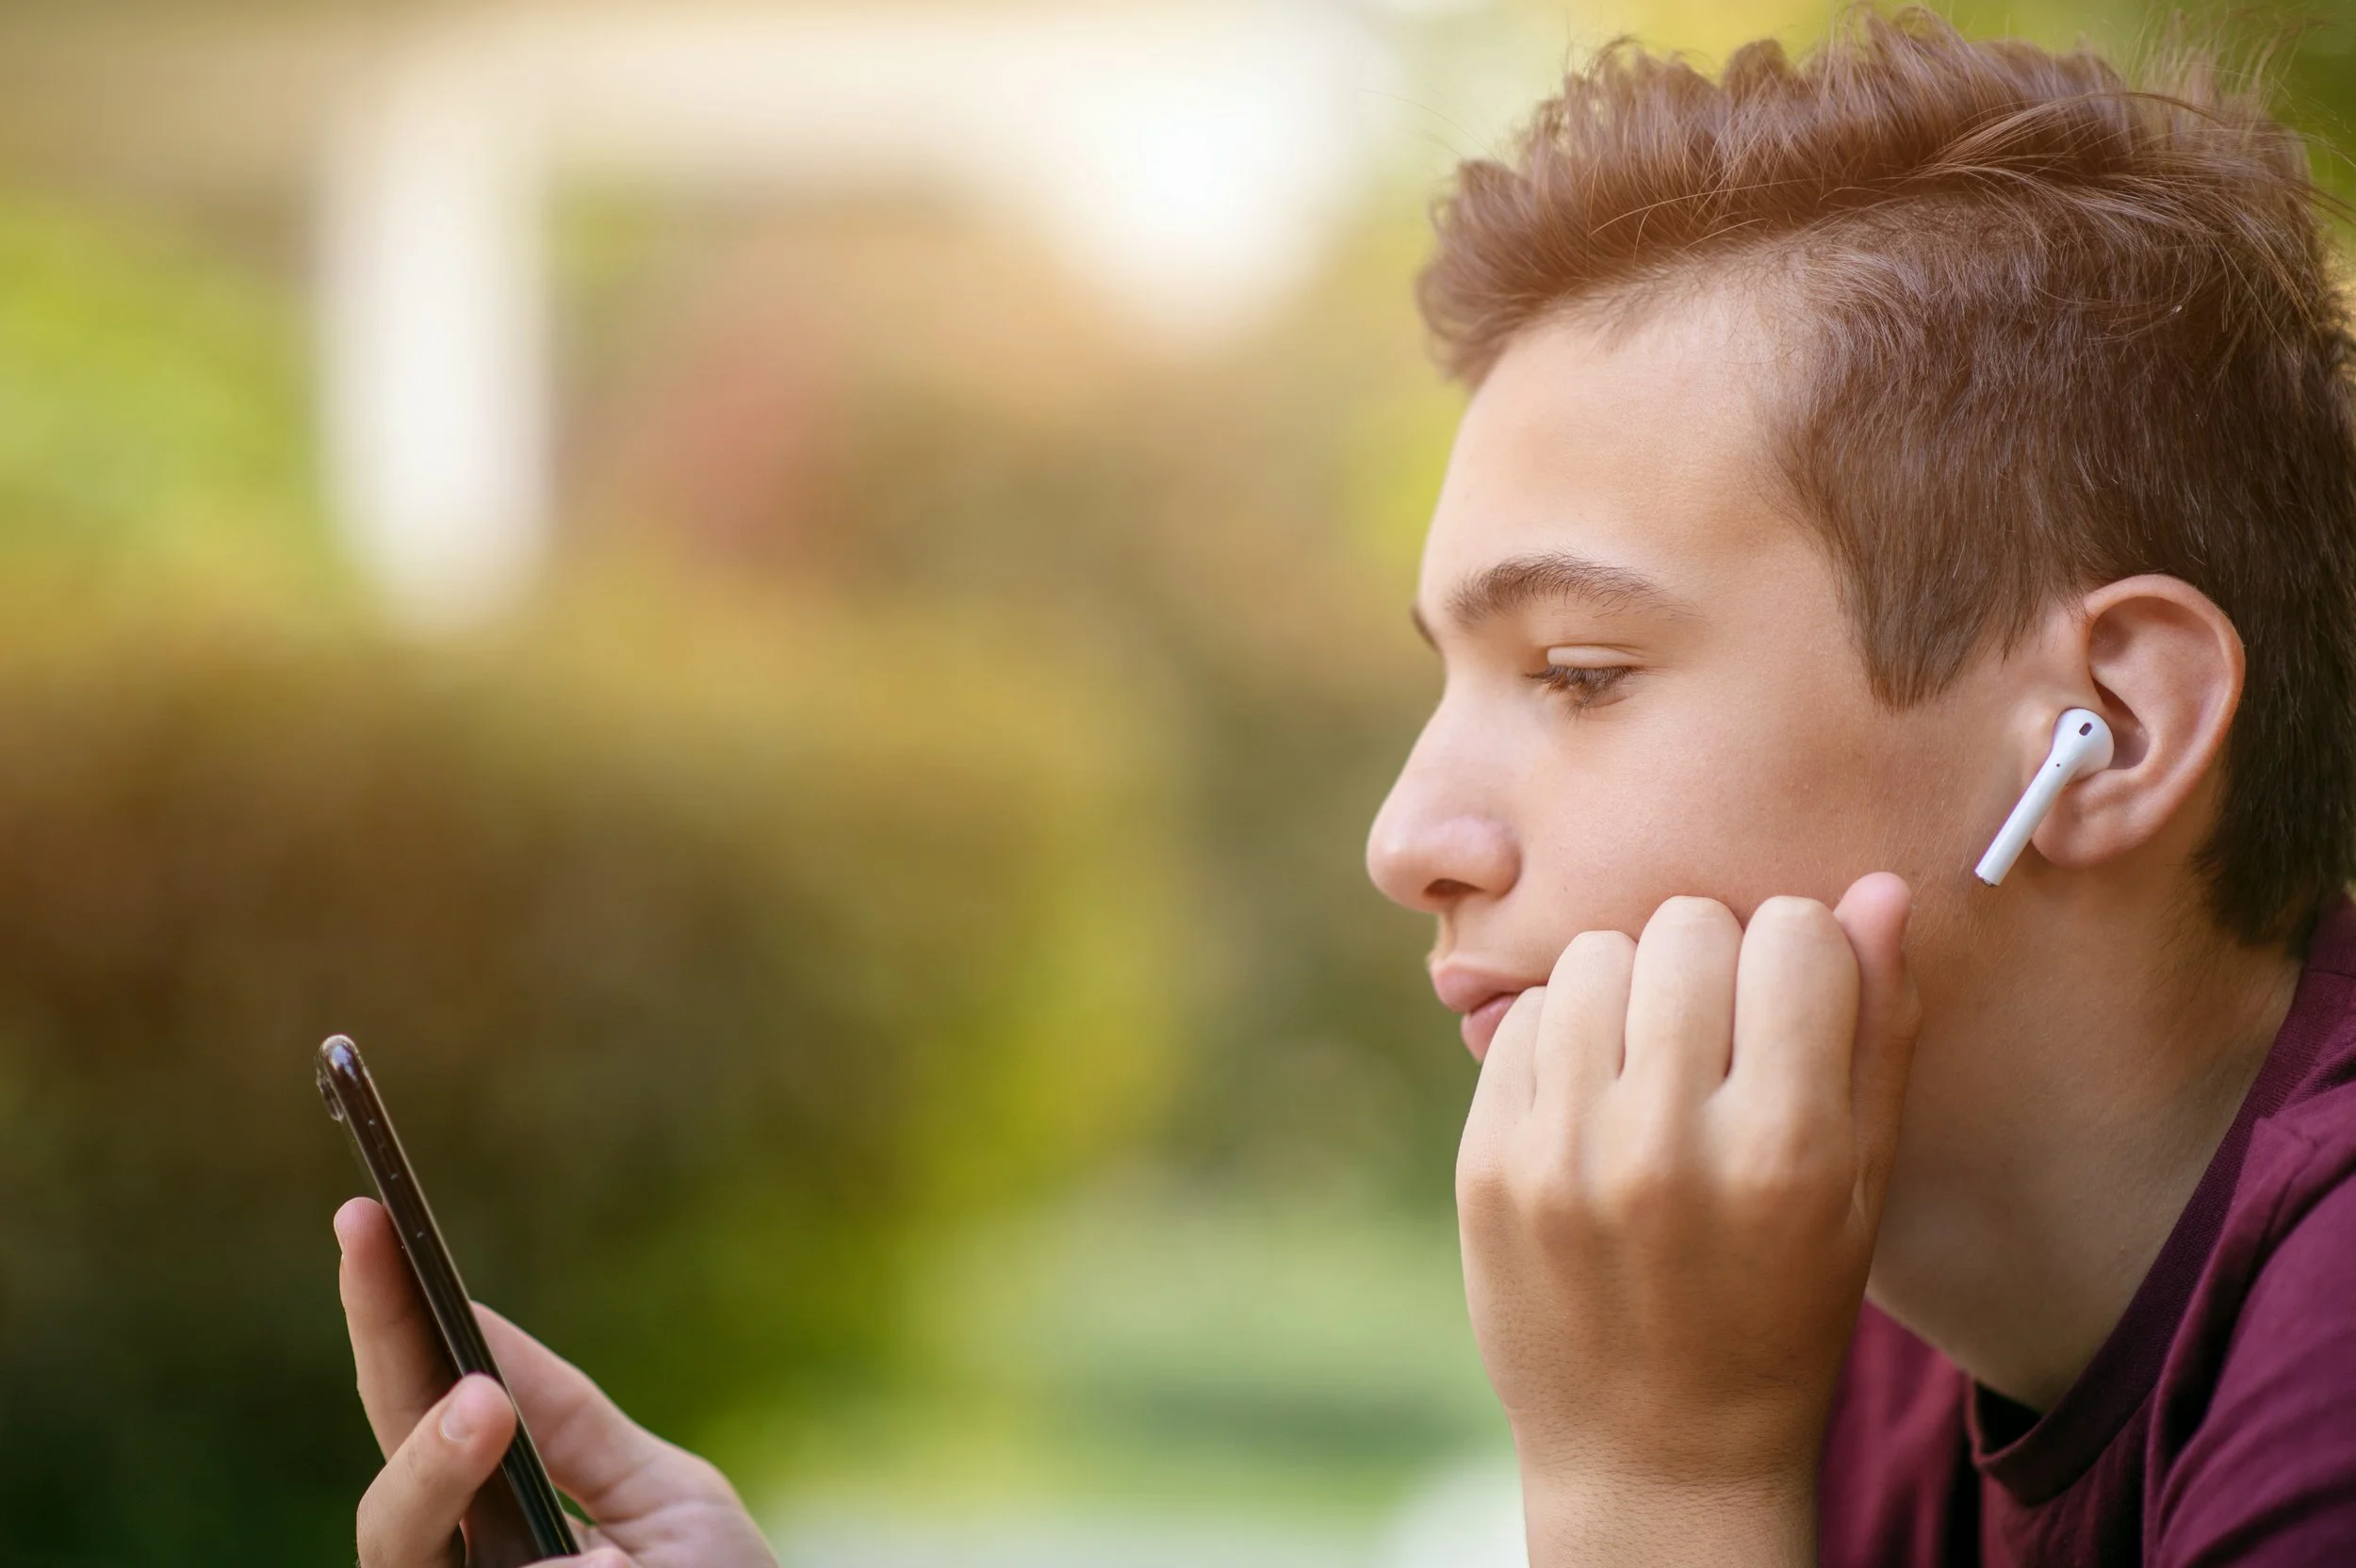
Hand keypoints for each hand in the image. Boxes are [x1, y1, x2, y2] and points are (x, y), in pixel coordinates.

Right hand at [335, 1197, 779, 1567]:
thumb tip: (482, 1366)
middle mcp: (462, 1563)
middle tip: (383, 1265)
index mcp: (503, 1510)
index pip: (436, 1401)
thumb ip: (583, 1441)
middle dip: (380, 1358)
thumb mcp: (673, 1507)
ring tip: (479, 1410)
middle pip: (391, 1464)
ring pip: (394, 1542)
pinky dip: (517, 1545)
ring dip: (428, 1470)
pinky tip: (552, 1521)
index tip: (375, 1216)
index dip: (401, 1313)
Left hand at [1455, 876, 1918, 1564]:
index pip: (1795, 933)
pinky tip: (1595, 1100)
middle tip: (1719, 1031)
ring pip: (1596, 955)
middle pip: (1687, 925)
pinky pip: (1525, 1016)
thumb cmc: (1782, 1310)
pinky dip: (1565, 1034)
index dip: (1802, 953)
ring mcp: (1561, 1153)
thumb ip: (1879, 1033)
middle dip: (1714, 957)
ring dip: (1632, 986)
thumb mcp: (1861, 1191)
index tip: (1795, 1003)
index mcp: (1785, 1151)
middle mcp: (1665, 1144)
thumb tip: (1878, 889)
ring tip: (1653, 1062)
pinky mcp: (1486, 1160)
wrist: (1652, 1449)